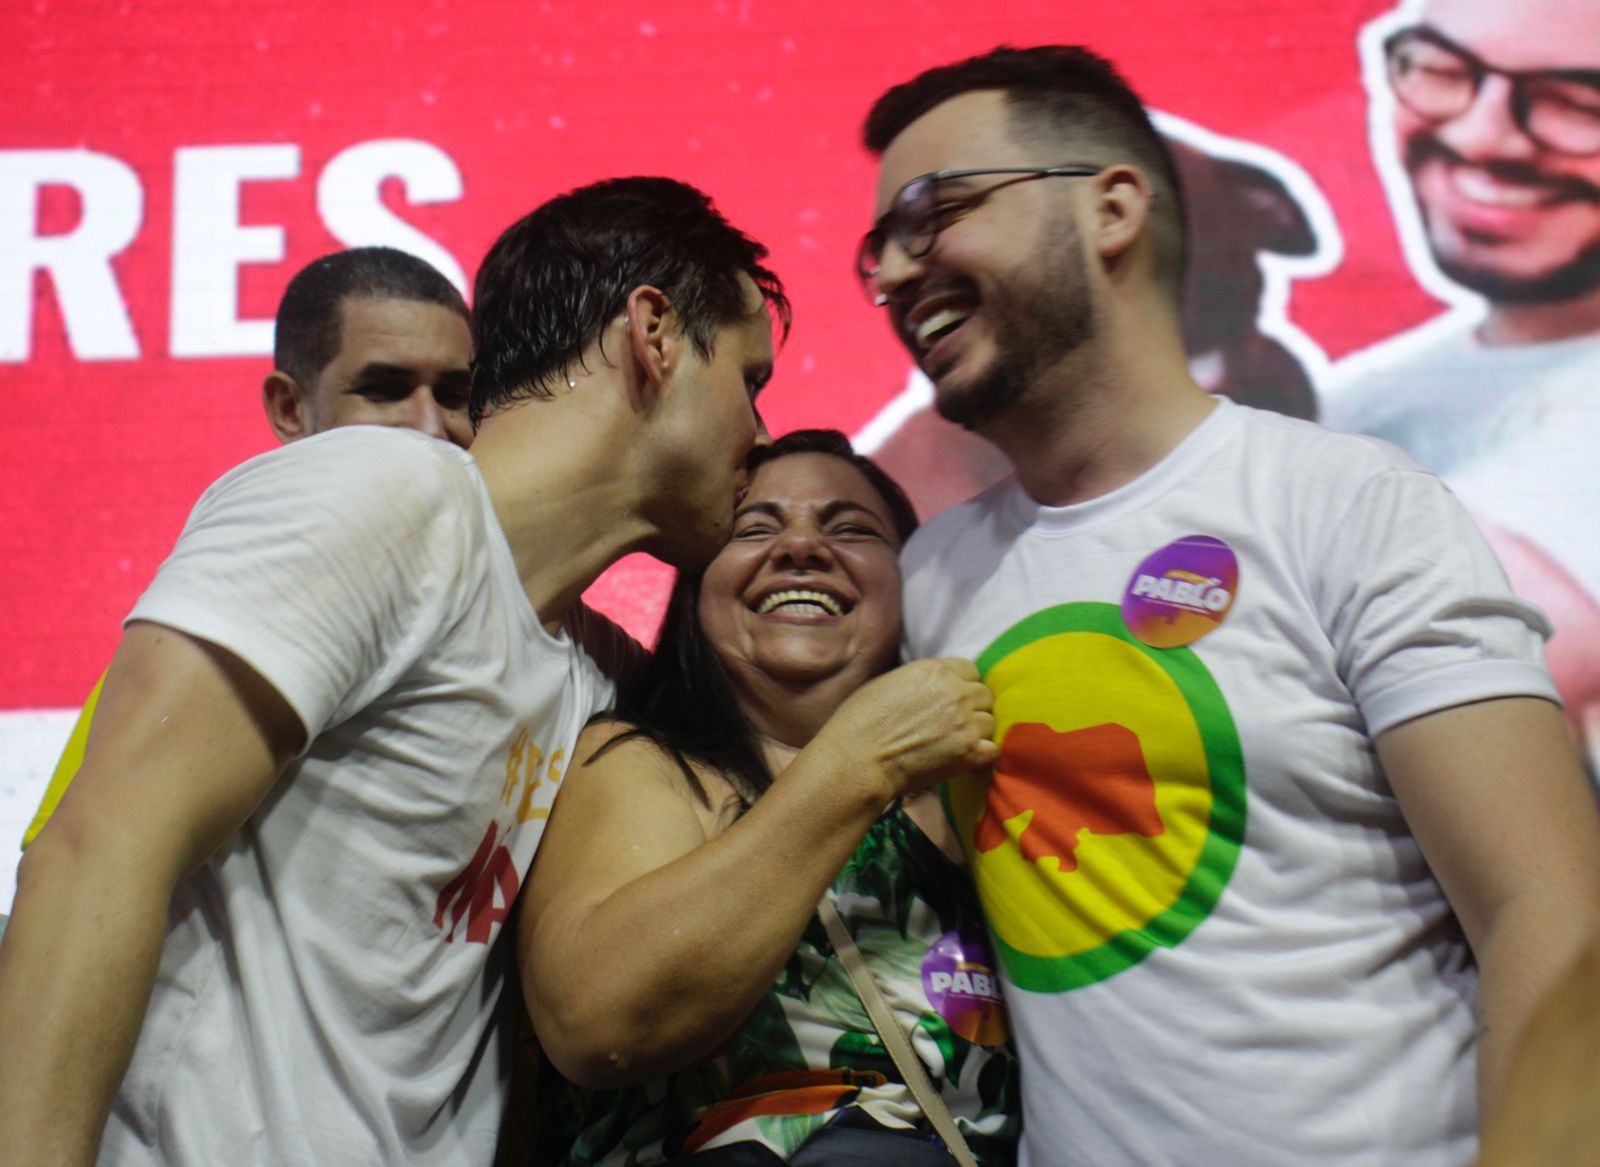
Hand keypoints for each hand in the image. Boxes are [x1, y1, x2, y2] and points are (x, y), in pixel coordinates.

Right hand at [819, 658, 997, 800]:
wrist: (857, 760)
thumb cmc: (859, 722)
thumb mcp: (887, 682)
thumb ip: (919, 680)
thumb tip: (932, 688)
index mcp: (933, 670)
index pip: (970, 669)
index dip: (962, 684)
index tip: (952, 699)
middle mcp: (954, 692)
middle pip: (984, 695)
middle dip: (972, 707)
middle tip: (953, 724)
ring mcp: (964, 722)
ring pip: (989, 722)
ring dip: (976, 732)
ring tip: (955, 743)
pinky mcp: (968, 753)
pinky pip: (992, 750)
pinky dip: (980, 756)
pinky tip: (963, 759)